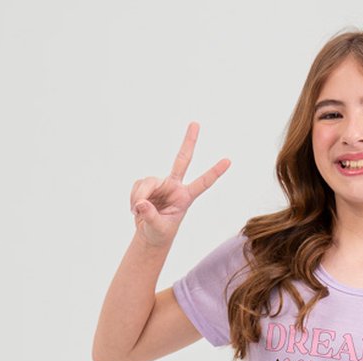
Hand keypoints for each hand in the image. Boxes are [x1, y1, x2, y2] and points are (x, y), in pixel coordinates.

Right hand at [130, 121, 230, 247]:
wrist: (150, 234)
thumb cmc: (159, 232)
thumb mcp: (158, 229)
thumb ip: (150, 216)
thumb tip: (141, 203)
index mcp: (185, 197)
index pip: (202, 183)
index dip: (214, 172)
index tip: (228, 161)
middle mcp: (174, 186)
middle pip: (182, 160)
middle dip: (189, 142)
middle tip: (196, 123)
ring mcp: (161, 184)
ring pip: (147, 182)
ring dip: (139, 197)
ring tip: (137, 212)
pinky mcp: (147, 185)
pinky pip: (138, 187)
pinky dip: (134, 199)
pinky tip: (135, 209)